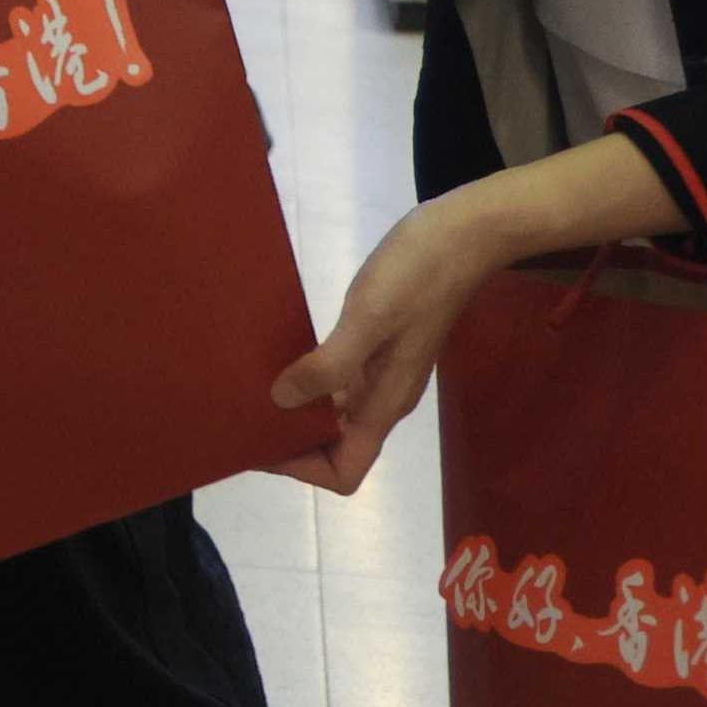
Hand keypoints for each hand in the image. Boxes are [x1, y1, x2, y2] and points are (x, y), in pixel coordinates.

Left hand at [269, 186, 524, 493]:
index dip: (304, 468)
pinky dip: (310, 379)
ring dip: (296, 409)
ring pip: (335, 415)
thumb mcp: (368, 319)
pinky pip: (338, 380)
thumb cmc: (418, 277)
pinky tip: (283, 356)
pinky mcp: (377, 345)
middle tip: (243, 413)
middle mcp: (383, 399)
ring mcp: (382, 373)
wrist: (463, 236)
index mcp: (384, 404)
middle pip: (336, 447)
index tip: (264, 442)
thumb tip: (280, 401)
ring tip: (252, 387)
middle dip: (291, 440)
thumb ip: (328, 365)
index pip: (345, 471)